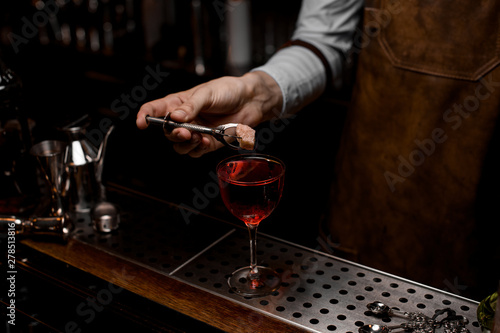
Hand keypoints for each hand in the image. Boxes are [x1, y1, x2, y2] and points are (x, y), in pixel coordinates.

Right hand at [136, 71, 281, 156]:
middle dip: (173, 133)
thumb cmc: (228, 90)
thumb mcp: (207, 93)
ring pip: (180, 145)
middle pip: (167, 132)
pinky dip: (198, 149)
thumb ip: (190, 106)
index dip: (144, 116)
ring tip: (197, 137)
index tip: (141, 123)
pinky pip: (196, 151)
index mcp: (178, 103)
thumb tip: (175, 117)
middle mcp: (184, 119)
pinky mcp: (208, 143)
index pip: (154, 109)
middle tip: (184, 131)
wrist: (251, 100)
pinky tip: (206, 141)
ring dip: (185, 144)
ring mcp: (195, 132)